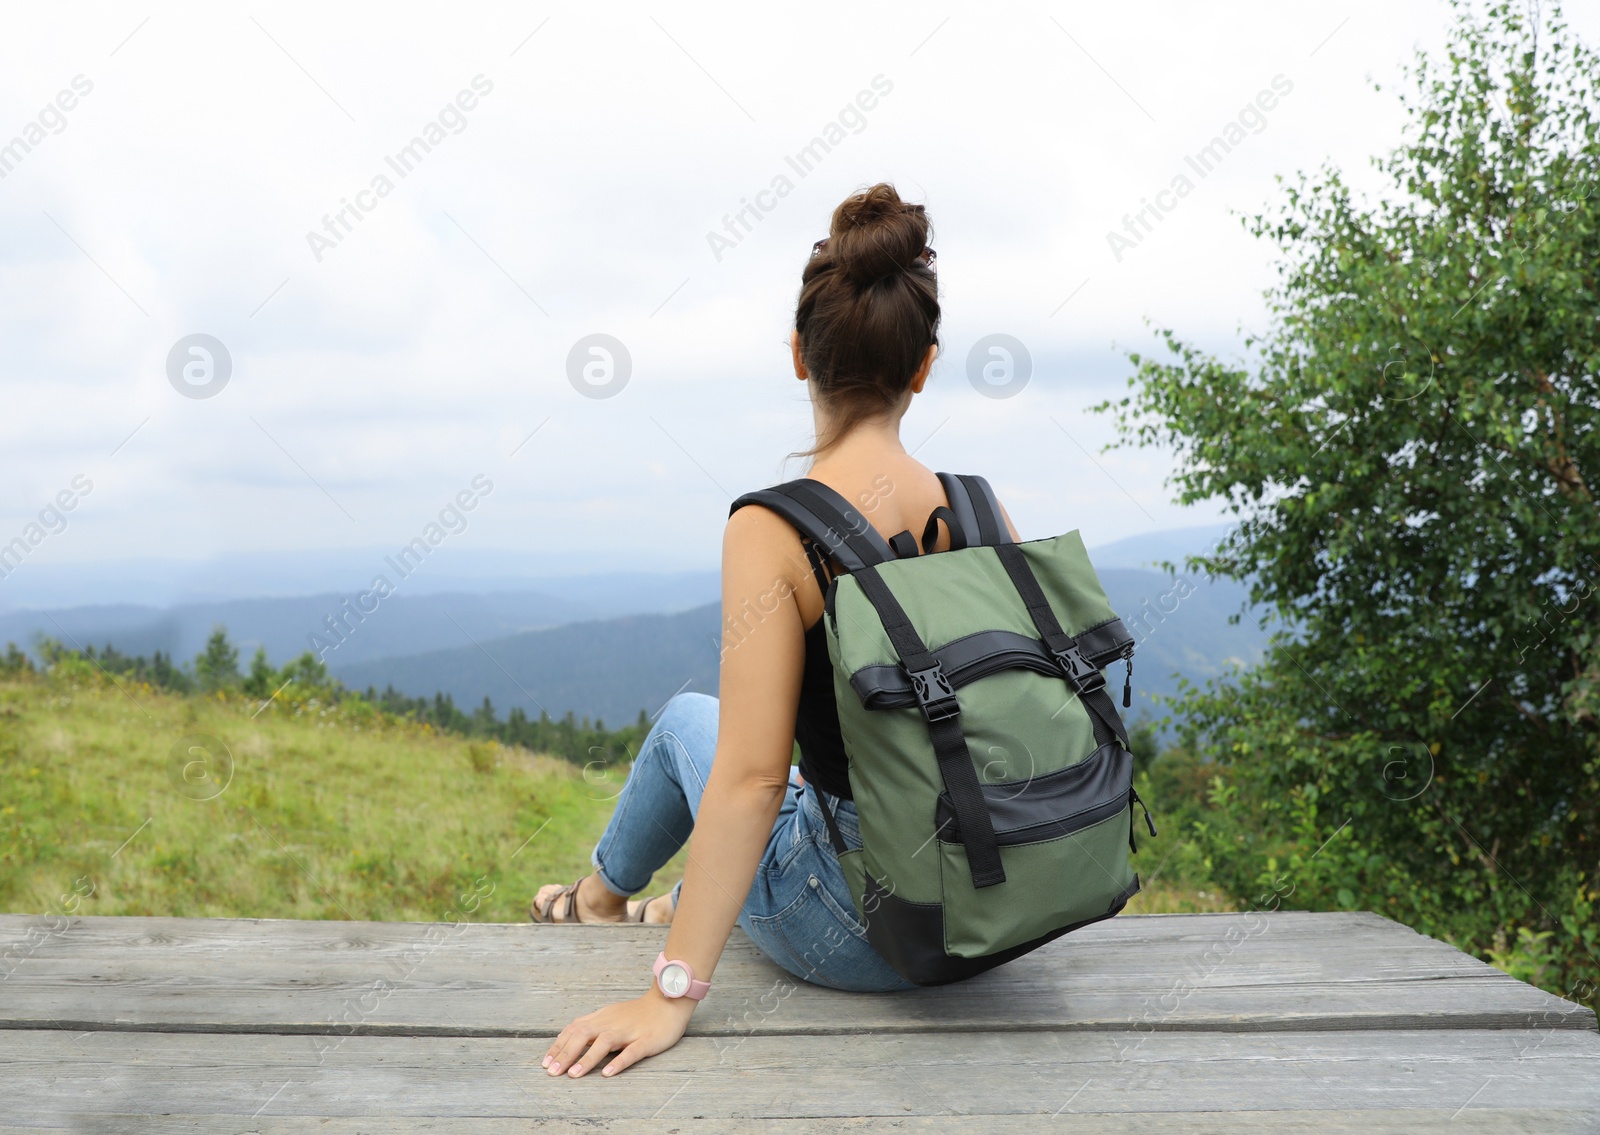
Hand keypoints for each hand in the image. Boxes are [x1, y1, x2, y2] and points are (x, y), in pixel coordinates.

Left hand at [543, 987, 696, 1078]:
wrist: (668, 1002)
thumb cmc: (638, 1013)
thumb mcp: (610, 1015)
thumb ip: (591, 1025)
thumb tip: (569, 1036)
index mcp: (601, 1018)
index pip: (574, 1030)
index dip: (559, 1046)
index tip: (546, 1062)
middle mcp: (611, 1024)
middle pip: (583, 1035)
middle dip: (566, 1054)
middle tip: (552, 1072)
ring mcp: (629, 1032)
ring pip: (604, 1043)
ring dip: (587, 1059)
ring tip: (574, 1074)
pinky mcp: (646, 1040)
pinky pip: (631, 1051)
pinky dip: (619, 1062)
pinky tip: (608, 1073)